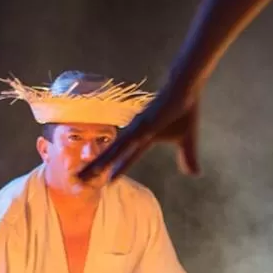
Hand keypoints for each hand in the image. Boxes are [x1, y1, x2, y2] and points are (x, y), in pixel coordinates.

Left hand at [78, 80, 201, 182]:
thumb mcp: (187, 140)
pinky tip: (105, 162)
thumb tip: (194, 174)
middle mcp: (135, 133)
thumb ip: (188, 157)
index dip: (114, 170)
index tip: (102, 182)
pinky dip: (115, 153)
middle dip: (96, 168)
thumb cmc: (184, 111)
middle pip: (112, 155)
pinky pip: (125, 143)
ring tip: (84, 175)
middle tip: (78, 180)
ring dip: (98, 164)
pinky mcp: (142, 125)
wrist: (185, 90)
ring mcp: (136, 129)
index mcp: (143, 138)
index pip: (126, 158)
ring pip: (113, 151)